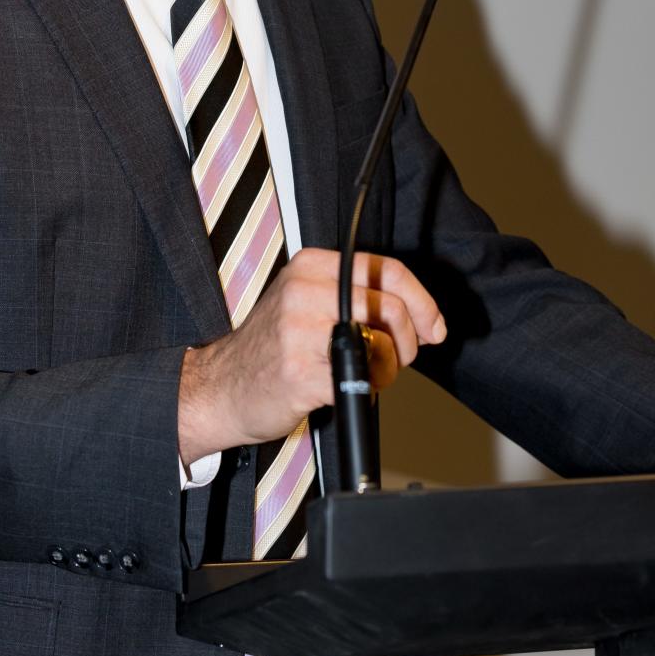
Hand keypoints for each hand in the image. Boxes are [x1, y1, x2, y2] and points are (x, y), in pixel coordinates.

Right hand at [178, 247, 445, 465]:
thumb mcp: (306, 301)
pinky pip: (360, 380)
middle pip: (389, 306)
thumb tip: (422, 316)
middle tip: (401, 357)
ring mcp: (300, 331)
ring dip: (388, 367)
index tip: (433, 325)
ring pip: (380, 343)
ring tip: (368, 373)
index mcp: (310, 266)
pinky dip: (364, 389)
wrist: (221, 387)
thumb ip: (355, 297)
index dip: (421, 300)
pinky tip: (343, 388)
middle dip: (409, 339)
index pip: (385, 269)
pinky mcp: (302, 373)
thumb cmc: (272, 348)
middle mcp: (304, 290)